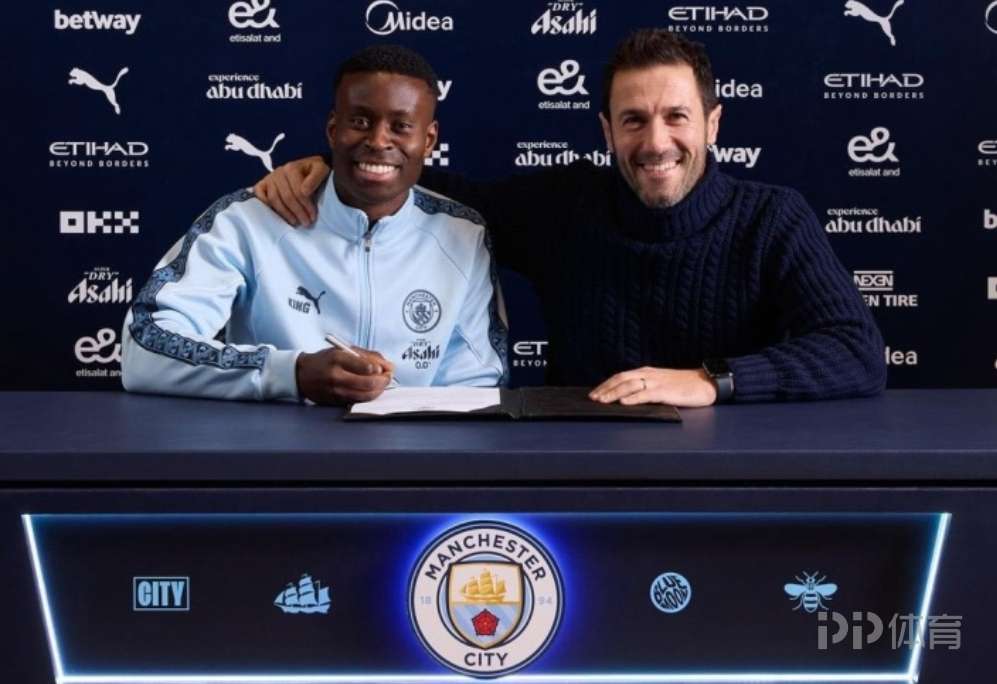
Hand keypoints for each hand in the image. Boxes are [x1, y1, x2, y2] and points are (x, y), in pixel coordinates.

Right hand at [253, 155, 329, 226]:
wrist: (308, 167)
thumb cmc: (314, 170)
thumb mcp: (321, 169)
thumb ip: (315, 178)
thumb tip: (304, 191)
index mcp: (292, 168)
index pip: (298, 191)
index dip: (306, 206)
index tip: (313, 217)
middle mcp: (278, 172)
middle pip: (286, 197)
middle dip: (297, 212)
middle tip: (306, 223)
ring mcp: (269, 178)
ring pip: (274, 199)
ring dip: (285, 213)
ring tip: (295, 222)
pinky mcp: (263, 184)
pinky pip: (259, 194)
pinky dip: (265, 204)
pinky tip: (275, 214)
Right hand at [295, 347, 394, 404]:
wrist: (301, 374)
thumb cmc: (326, 360)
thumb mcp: (343, 350)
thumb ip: (367, 356)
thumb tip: (388, 365)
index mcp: (337, 359)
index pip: (364, 366)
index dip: (380, 368)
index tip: (385, 368)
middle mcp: (336, 376)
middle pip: (368, 383)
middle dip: (384, 381)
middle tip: (388, 376)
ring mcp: (335, 391)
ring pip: (365, 395)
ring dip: (379, 390)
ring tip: (382, 383)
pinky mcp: (335, 402)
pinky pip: (358, 401)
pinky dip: (369, 396)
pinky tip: (371, 390)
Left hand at [589, 367, 716, 407]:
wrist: (706, 383)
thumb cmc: (685, 386)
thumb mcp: (661, 383)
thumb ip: (646, 388)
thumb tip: (628, 397)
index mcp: (647, 372)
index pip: (621, 376)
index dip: (606, 384)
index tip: (595, 393)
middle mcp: (649, 375)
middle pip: (621, 379)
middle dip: (605, 389)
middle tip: (592, 398)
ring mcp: (657, 383)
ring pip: (630, 386)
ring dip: (614, 393)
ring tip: (603, 401)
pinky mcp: (665, 392)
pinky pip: (646, 394)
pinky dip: (633, 398)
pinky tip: (624, 403)